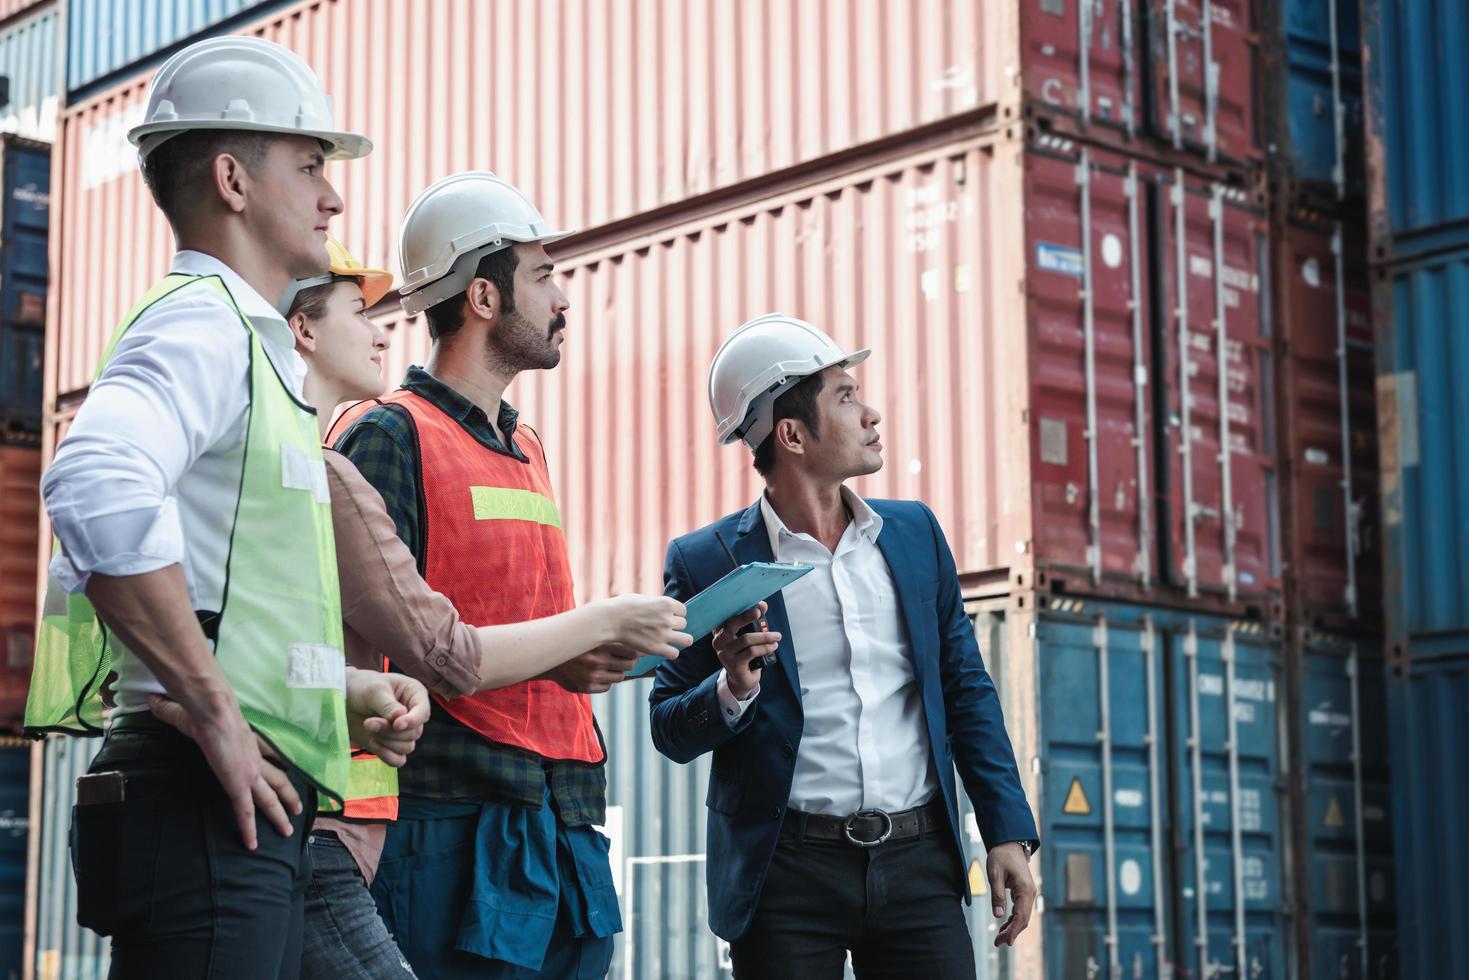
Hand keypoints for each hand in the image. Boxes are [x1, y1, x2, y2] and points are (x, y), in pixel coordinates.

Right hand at [146, 693, 301, 849]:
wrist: (213, 711)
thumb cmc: (203, 709)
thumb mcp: (187, 713)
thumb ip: (171, 709)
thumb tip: (154, 699)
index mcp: (247, 743)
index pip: (265, 758)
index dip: (273, 769)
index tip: (282, 779)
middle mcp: (254, 759)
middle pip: (277, 780)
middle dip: (288, 797)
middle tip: (297, 811)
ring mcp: (249, 773)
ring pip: (270, 798)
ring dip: (279, 815)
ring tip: (286, 832)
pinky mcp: (239, 784)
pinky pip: (245, 812)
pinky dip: (248, 828)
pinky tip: (251, 843)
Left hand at [345, 669, 430, 766]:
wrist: (344, 700)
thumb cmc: (361, 688)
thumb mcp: (374, 691)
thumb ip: (388, 705)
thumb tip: (401, 717)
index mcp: (415, 695)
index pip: (423, 712)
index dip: (412, 721)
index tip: (396, 725)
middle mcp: (413, 714)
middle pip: (414, 733)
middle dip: (391, 731)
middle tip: (369, 722)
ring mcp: (403, 731)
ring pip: (407, 747)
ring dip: (386, 742)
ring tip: (368, 728)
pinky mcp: (392, 745)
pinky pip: (398, 760)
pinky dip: (386, 755)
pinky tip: (372, 743)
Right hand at [545, 643, 639, 692]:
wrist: (548, 658)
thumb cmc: (575, 643)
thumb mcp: (590, 634)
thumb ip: (609, 636)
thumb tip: (636, 646)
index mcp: (600, 644)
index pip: (631, 652)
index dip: (635, 653)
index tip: (633, 652)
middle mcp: (597, 660)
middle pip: (628, 665)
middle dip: (628, 663)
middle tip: (623, 660)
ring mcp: (592, 675)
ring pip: (619, 677)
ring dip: (617, 673)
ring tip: (608, 667)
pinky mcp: (586, 687)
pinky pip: (607, 687)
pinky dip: (606, 682)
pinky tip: (598, 675)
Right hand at [596, 594, 691, 658]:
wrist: (610, 619)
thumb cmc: (623, 607)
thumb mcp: (645, 598)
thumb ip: (658, 605)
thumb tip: (667, 610)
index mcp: (666, 603)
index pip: (683, 611)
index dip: (675, 614)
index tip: (665, 616)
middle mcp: (668, 619)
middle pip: (683, 624)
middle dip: (674, 625)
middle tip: (661, 627)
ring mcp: (663, 634)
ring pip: (686, 639)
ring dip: (679, 639)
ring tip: (670, 639)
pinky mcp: (656, 648)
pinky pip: (675, 653)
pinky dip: (670, 652)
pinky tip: (663, 649)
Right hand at [711, 601, 779, 700]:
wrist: (741, 679)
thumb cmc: (745, 654)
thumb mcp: (749, 636)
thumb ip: (755, 621)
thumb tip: (763, 604)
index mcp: (720, 631)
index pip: (727, 616)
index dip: (738, 608)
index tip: (752, 603)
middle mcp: (719, 641)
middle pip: (731, 624)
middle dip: (746, 616)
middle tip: (759, 612)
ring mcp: (725, 654)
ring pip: (746, 639)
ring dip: (764, 637)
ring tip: (777, 636)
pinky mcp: (734, 664)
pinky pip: (751, 652)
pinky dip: (765, 648)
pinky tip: (773, 646)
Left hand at [987, 841, 1036, 946]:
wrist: (1009, 843)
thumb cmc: (1001, 856)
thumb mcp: (995, 874)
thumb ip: (997, 895)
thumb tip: (998, 915)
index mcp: (1025, 889)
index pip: (1021, 916)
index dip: (1014, 930)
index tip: (1007, 942)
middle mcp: (1030, 893)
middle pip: (1023, 919)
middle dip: (1012, 932)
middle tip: (997, 943)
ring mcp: (1028, 893)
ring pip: (1022, 916)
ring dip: (1012, 928)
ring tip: (999, 939)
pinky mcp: (1023, 892)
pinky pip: (1020, 910)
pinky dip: (1013, 920)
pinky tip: (1004, 926)